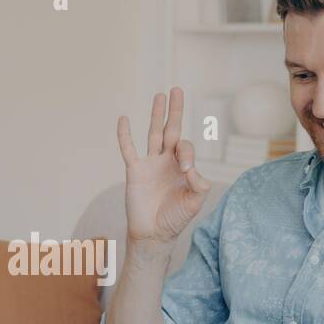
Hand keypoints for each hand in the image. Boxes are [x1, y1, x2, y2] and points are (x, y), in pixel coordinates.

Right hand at [117, 87, 210, 246]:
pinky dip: (125, 135)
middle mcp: (166, 161)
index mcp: (182, 166)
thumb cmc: (175, 219)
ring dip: (157, 115)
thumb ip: (199, 184)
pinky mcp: (134, 170)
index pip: (185, 147)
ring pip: (153, 133)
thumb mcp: (194, 202)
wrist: (153, 234)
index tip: (186, 171)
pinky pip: (128, 149)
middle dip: (175, 110)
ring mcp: (150, 164)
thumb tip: (191, 169)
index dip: (187, 154)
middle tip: (177, 89)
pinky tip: (124, 119)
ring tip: (160, 95)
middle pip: (171, 129)